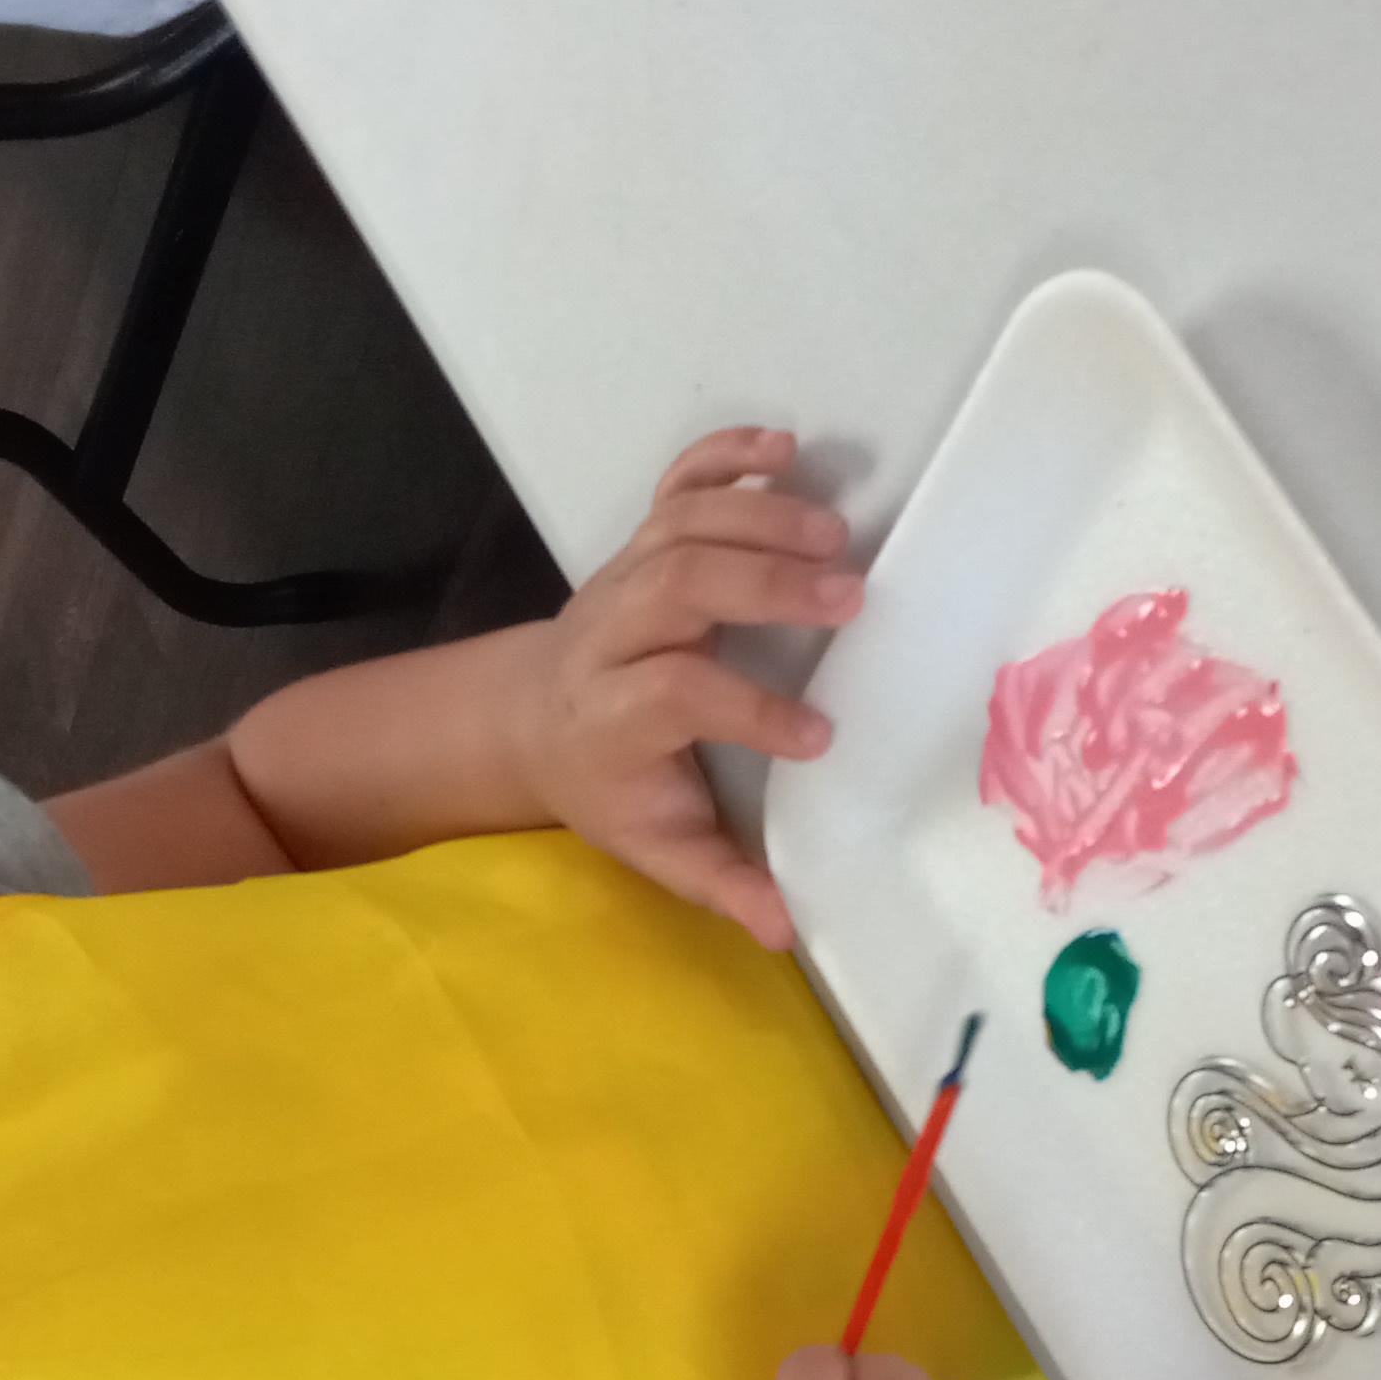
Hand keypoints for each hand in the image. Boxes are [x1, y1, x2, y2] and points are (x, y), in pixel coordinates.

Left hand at [502, 426, 856, 946]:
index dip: (744, 708)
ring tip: (839, 536)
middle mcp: (610, 633)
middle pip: (676, 585)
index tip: (818, 734)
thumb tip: (786, 930)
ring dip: (761, 519)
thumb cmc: (608, 786)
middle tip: (850, 596)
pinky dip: (725, 457)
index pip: (673, 692)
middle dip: (762, 584)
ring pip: (682, 527)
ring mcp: (624, 576)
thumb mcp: (655, 846)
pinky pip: (676, 485)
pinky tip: (785, 449)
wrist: (530, 719)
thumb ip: (720, 882)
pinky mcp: (640, 540)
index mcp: (611, 715)